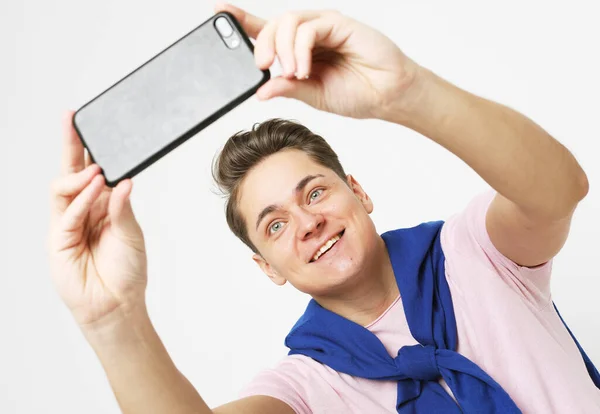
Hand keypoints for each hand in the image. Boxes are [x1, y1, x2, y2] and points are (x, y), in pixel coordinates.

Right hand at [47, 111, 146, 330]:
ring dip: (78, 176)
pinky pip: (66, 214)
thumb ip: (123, 207)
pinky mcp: (59, 240)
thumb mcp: (132, 233)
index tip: (91, 124)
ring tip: (96, 170)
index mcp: (103, 205)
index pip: (92, 171)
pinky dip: (80, 201)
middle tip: (72, 121)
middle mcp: (84, 210)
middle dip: (70, 145)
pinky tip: (93, 193)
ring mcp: (68, 224)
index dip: (89, 148)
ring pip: (62, 188)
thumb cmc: (127, 271)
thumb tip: (123, 180)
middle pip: (71, 171)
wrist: (118, 304)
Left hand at [216, 3, 423, 118]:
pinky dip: (300, 49)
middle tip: (262, 66)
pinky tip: (304, 68)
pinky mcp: (338, 23)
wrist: (388, 95)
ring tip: (293, 74)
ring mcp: (323, 26)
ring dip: (283, 50)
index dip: (243, 21)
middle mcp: (309, 34)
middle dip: (261, 44)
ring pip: (287, 22)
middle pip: (273, 24)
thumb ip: (288, 88)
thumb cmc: (357, 92)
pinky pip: (308, 28)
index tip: (219, 12)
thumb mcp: (313, 96)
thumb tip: (261, 90)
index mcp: (300, 51)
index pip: (267, 31)